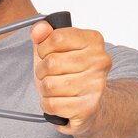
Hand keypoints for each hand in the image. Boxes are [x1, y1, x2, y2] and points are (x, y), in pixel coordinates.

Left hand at [30, 21, 110, 135]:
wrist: (89, 105)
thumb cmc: (71, 74)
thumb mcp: (55, 49)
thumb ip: (44, 35)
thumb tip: (37, 29)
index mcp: (93, 40)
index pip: (57, 38)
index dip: (43, 48)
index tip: (46, 55)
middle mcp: (99, 61)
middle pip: (52, 63)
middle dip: (41, 71)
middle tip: (48, 75)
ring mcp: (96, 85)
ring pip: (49, 85)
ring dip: (44, 89)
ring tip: (53, 89)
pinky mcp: (88, 107)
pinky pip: (52, 104)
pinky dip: (47, 104)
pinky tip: (57, 101)